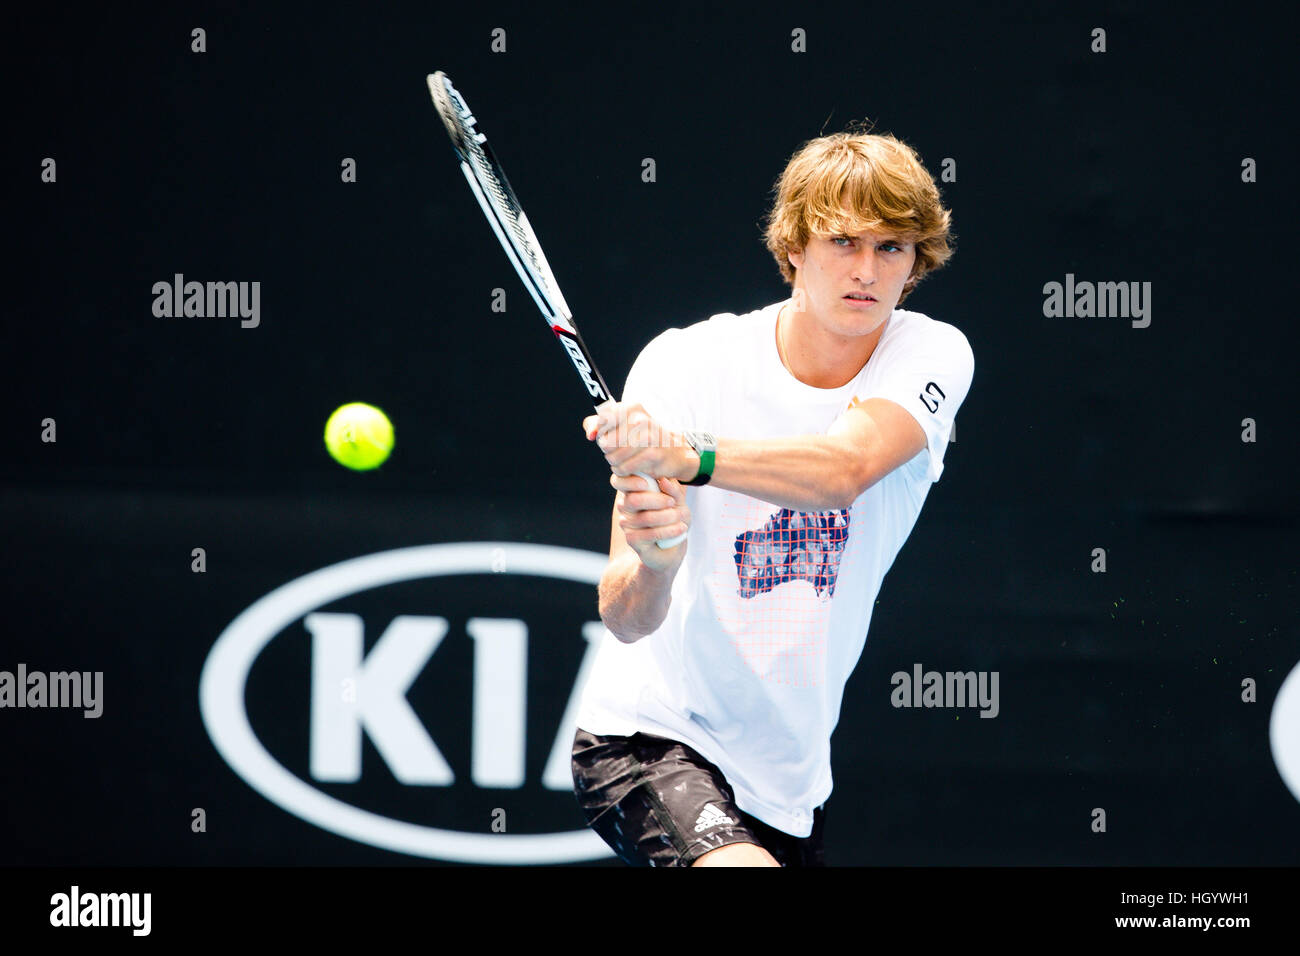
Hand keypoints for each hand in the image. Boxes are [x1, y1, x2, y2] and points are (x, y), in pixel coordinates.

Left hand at [582, 401, 696, 482]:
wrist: (674, 452)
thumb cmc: (642, 438)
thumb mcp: (620, 425)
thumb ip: (597, 425)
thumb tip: (591, 434)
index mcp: (631, 408)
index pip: (602, 421)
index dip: (602, 433)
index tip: (610, 436)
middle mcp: (640, 418)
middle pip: (605, 442)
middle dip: (607, 450)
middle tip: (616, 451)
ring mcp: (649, 436)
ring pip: (613, 456)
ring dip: (614, 462)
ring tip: (621, 461)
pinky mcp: (653, 454)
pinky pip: (625, 467)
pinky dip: (624, 470)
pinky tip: (629, 468)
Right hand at [610, 472, 689, 571]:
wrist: (674, 546)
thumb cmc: (674, 518)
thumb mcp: (679, 501)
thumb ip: (673, 489)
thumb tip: (664, 480)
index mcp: (632, 490)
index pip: (620, 481)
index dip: (631, 481)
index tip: (652, 482)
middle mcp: (625, 506)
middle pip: (634, 500)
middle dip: (657, 500)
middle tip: (672, 503)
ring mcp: (626, 523)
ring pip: (646, 518)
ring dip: (668, 517)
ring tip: (681, 517)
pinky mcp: (632, 540)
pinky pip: (651, 533)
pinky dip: (669, 530)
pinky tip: (681, 528)